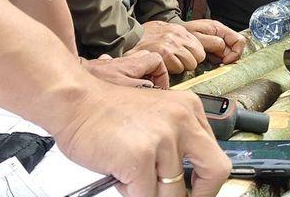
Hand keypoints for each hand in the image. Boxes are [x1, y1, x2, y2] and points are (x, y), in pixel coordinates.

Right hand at [53, 81, 229, 196]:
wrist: (74, 101)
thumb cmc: (105, 112)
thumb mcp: (155, 117)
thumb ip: (175, 142)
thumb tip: (184, 182)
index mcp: (189, 109)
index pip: (215, 153)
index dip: (206, 181)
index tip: (196, 191)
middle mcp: (182, 120)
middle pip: (215, 171)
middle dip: (200, 194)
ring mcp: (163, 138)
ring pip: (172, 193)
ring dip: (150, 193)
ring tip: (132, 177)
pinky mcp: (141, 156)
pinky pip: (146, 196)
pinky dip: (131, 194)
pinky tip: (120, 176)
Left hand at [83, 50, 168, 89]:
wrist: (71, 79)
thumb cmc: (98, 81)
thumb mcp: (126, 88)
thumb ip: (143, 87)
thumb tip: (154, 89)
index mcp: (134, 64)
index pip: (157, 60)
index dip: (162, 75)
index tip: (159, 89)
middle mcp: (125, 61)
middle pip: (147, 59)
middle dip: (151, 74)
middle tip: (149, 89)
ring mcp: (113, 64)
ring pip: (131, 64)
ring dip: (136, 75)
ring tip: (133, 90)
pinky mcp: (101, 68)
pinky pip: (115, 68)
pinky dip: (119, 76)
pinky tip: (114, 86)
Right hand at [133, 20, 205, 73]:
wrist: (128, 39)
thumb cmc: (145, 39)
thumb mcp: (165, 31)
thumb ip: (180, 39)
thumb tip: (195, 51)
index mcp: (179, 29)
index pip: (200, 47)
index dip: (195, 55)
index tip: (188, 58)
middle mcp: (177, 35)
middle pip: (199, 56)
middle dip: (190, 61)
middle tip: (177, 62)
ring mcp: (172, 44)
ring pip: (191, 64)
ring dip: (181, 67)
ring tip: (169, 64)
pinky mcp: (165, 53)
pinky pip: (179, 68)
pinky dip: (172, 71)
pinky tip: (163, 67)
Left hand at [183, 19, 246, 65]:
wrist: (173, 35)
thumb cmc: (183, 33)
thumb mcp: (197, 38)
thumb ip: (212, 42)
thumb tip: (224, 49)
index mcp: (220, 29)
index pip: (239, 41)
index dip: (235, 53)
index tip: (225, 61)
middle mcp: (221, 34)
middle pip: (235, 48)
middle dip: (227, 57)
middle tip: (214, 60)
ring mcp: (218, 41)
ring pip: (228, 54)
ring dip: (221, 59)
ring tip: (209, 59)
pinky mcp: (213, 47)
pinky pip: (220, 56)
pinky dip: (216, 60)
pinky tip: (207, 59)